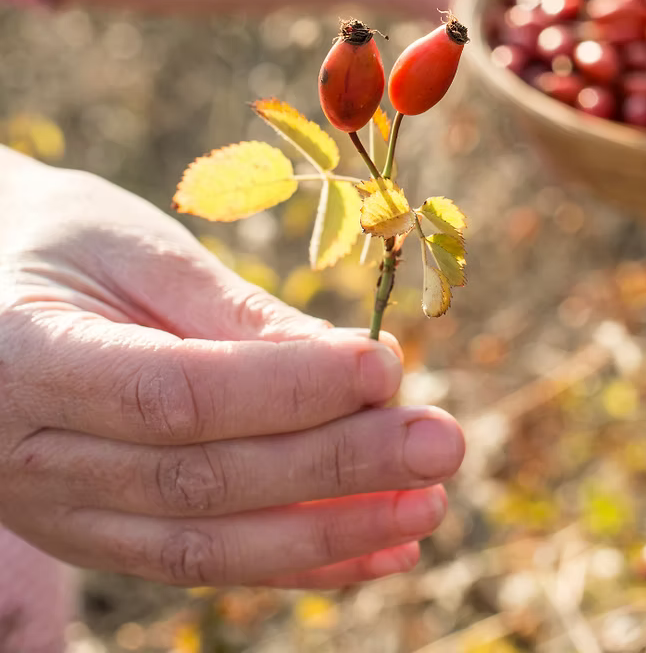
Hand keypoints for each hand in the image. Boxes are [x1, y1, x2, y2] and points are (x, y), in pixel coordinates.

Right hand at [0, 149, 464, 589]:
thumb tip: (354, 364)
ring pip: (206, 546)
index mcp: (25, 359)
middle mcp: (27, 456)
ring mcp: (58, 512)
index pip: (174, 393)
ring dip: (331, 533)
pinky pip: (202, 562)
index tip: (387, 367)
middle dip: (336, 467)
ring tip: (429, 502)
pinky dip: (298, 561)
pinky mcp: (97, 535)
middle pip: (201, 481)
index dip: (289, 388)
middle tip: (442, 442)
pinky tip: (381, 548)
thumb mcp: (138, 251)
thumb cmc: (63, 244)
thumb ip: (235, 314)